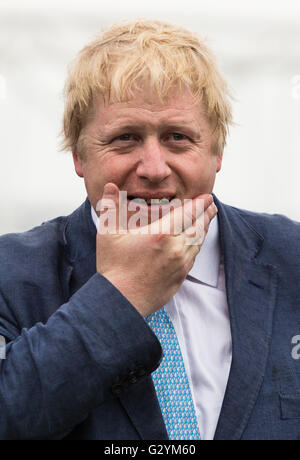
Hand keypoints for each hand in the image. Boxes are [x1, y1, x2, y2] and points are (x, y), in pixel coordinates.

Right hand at [96, 183, 217, 316]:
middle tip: (212, 205)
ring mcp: (180, 264)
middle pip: (198, 227)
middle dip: (206, 214)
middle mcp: (175, 248)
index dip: (199, 204)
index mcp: (161, 234)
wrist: (120, 301)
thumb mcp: (108, 234)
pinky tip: (195, 242)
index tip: (206, 197)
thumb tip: (111, 186)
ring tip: (207, 220)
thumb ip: (112, 207)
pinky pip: (193, 257)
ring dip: (204, 229)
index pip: (188, 213)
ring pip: (198, 242)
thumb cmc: (113, 268)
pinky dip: (197, 245)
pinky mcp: (180, 277)